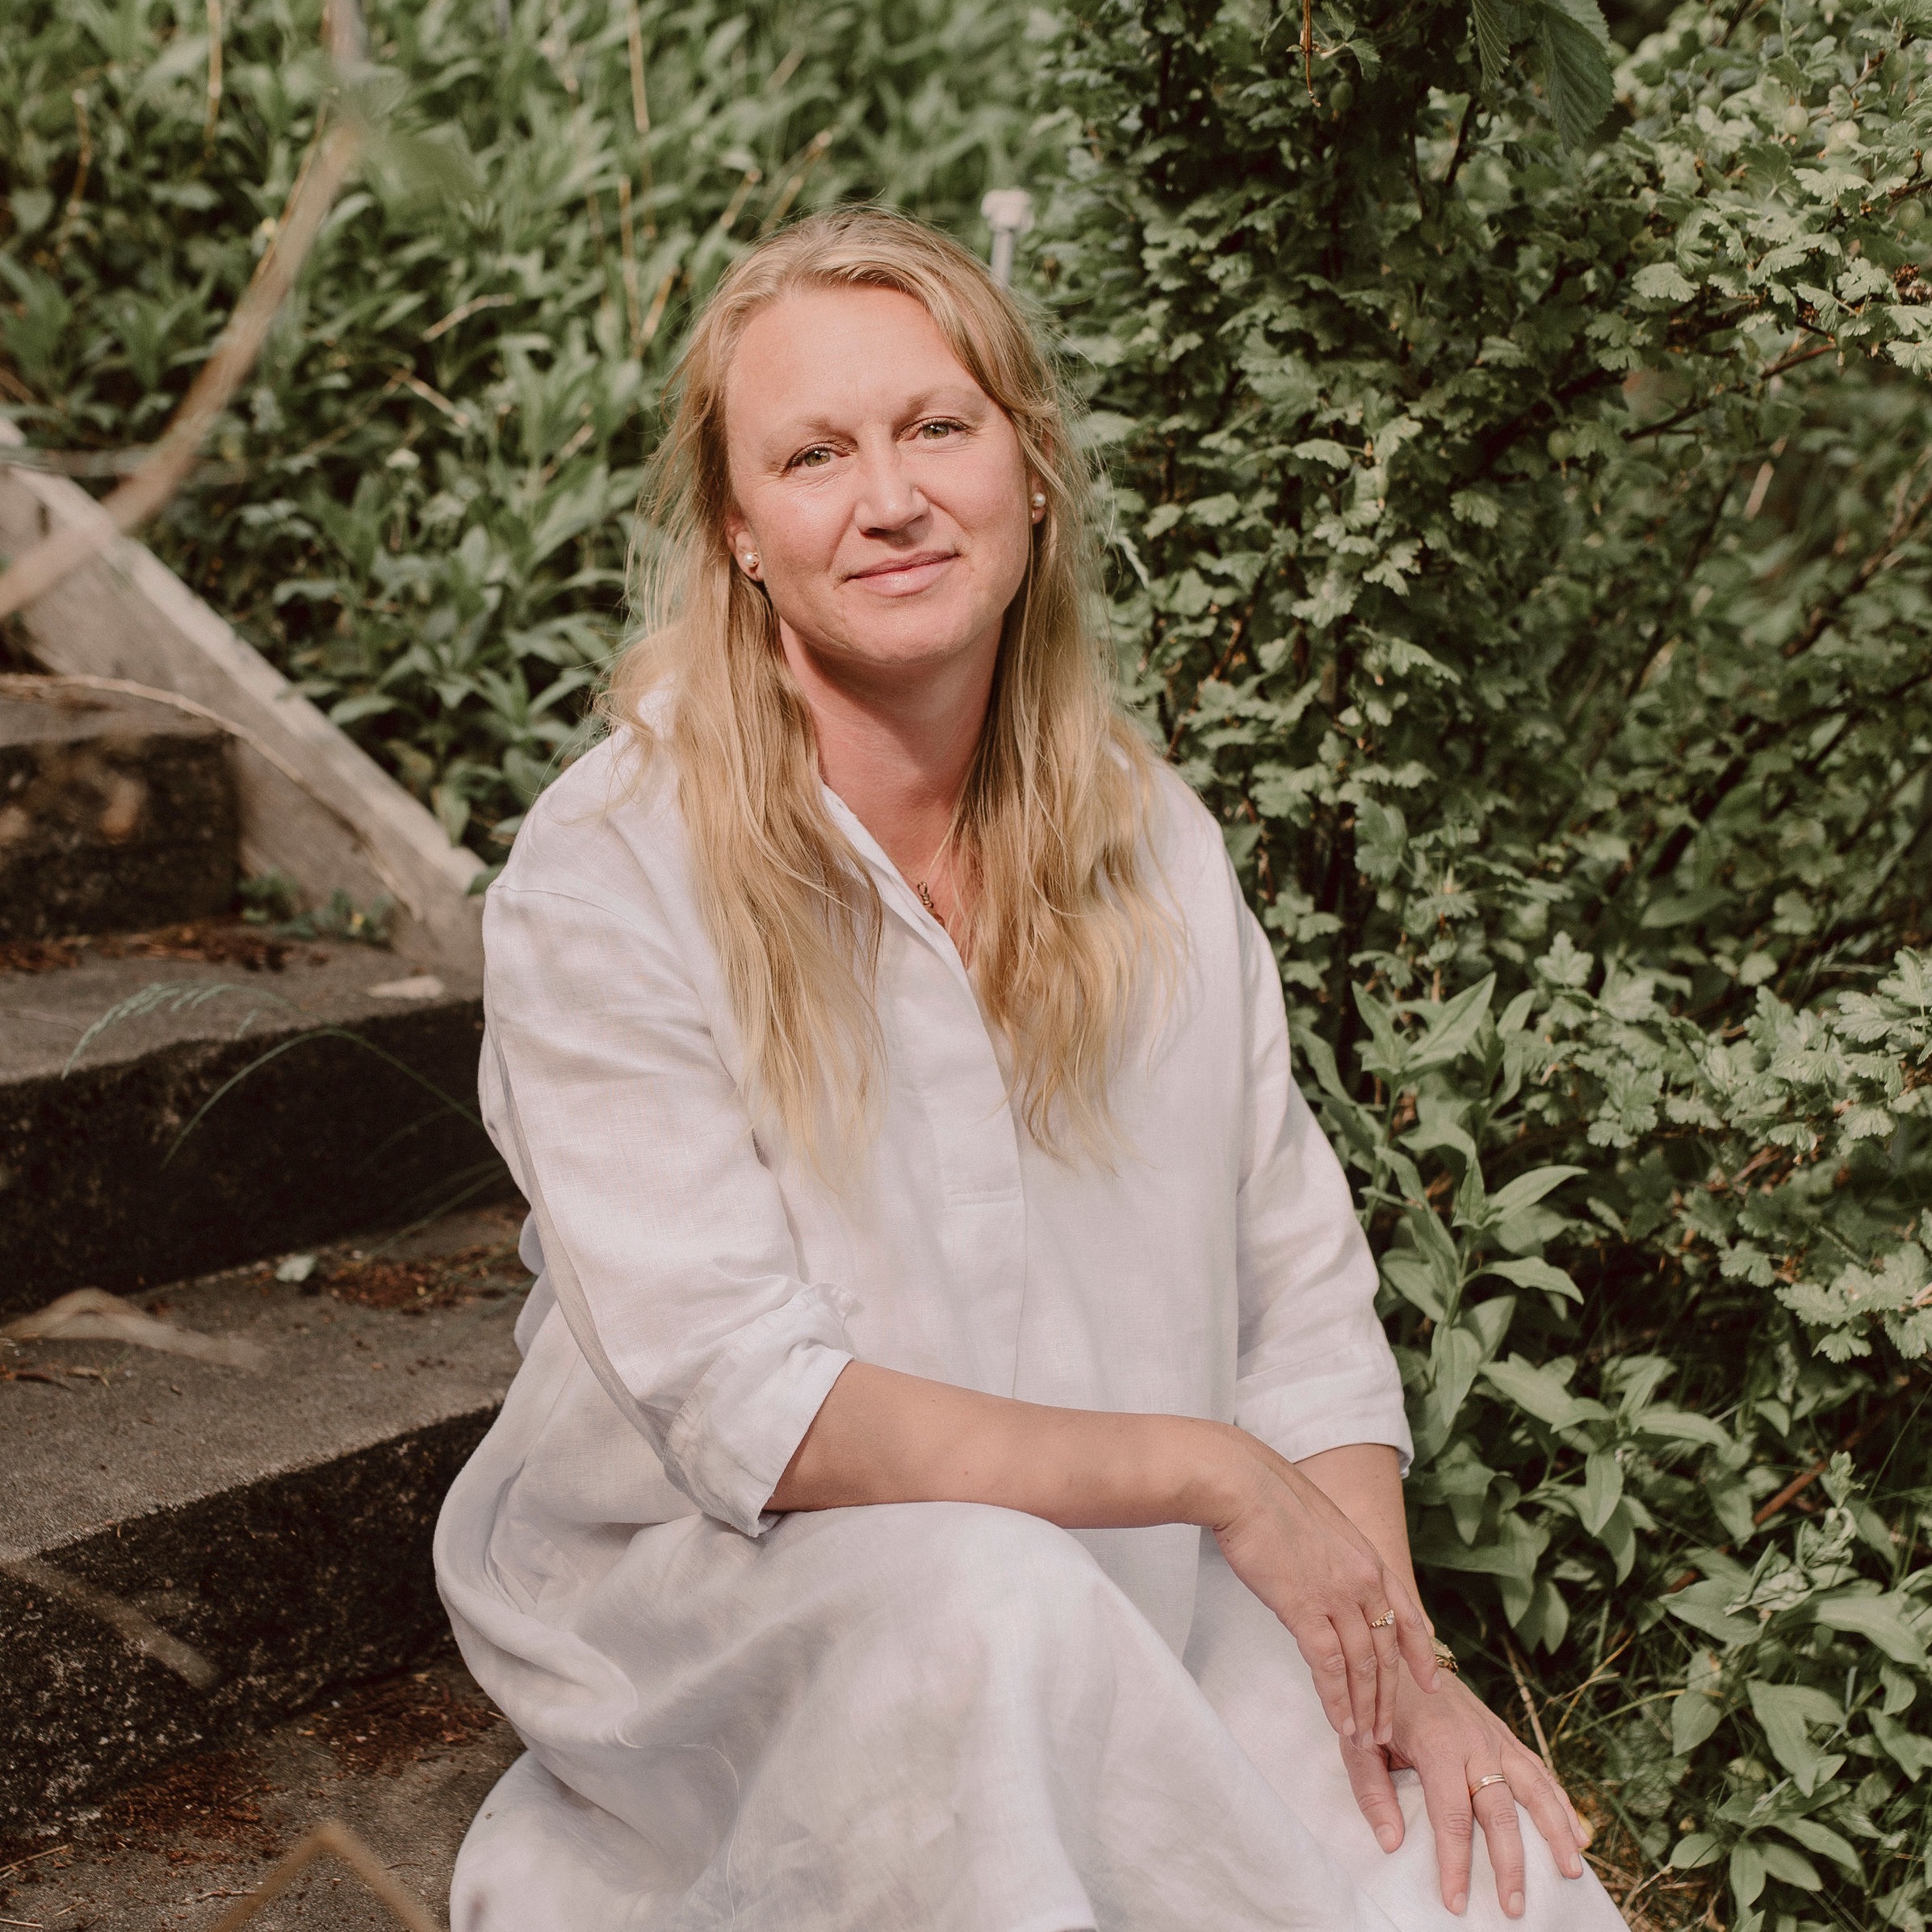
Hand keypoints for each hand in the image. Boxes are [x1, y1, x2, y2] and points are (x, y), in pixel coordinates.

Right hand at [1205, 1433, 1438, 1746]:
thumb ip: (1336, 1560)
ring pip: (1363, 1665)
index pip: (1408, 1615)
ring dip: (1366, 1708)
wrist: (1241, 1484)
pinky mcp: (1305, 1608)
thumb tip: (1328, 1582)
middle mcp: (1364, 1580)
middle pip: (1386, 1651)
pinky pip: (1330, 1665)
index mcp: (1369, 1558)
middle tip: (1387, 1733)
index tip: (1431, 1684)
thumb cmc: (1268, 1499)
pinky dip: (1338, 1700)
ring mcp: (1337, 1595)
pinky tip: (1341, 1723)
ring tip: (1366, 1740)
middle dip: (1389, 1698)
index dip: (1421, 1654)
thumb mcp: (1321, 1526)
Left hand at [1339, 1666, 1590, 1918]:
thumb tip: (1392, 1843)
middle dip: (1509, 1865)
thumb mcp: (1357, 1741)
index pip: (1452, 1817)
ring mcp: (1495, 1737)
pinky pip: (1540, 1771)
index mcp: (1438, 1746)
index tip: (1456, 1901)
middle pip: (1500, 1812)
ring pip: (1536, 1790)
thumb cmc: (1377, 1701)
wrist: (1401, 1646)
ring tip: (1571, 1872)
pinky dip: (1561, 1803)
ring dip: (1556, 1832)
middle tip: (1513, 1908)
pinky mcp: (1505, 1734)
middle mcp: (1475, 1742)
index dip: (1455, 1864)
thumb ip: (1372, 1791)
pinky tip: (1579, 1834)